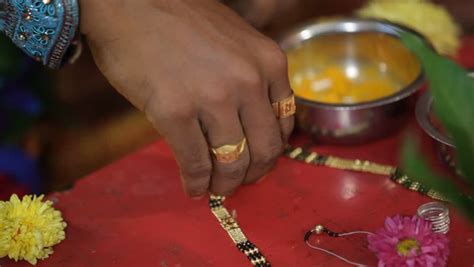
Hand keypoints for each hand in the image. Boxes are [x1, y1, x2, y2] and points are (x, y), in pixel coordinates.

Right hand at [79, 0, 293, 196]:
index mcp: (269, 62)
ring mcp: (213, 97)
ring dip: (224, 185)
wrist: (129, 2)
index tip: (258, 161)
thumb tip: (253, 123)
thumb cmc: (181, 20)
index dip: (271, 151)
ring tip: (215, 189)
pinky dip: (195, 183)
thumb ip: (253, 77)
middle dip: (253, 174)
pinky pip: (195, 162)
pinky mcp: (175, 112)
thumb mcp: (236, 40)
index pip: (284, 125)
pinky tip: (192, 187)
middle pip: (265, 150)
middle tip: (239, 182)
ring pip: (232, 162)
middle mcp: (249, 81)